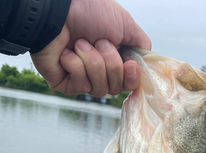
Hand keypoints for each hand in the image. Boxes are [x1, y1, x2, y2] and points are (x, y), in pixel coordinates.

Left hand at [31, 0, 150, 96]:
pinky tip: (66, 53)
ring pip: (100, 89)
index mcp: (113, 58)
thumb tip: (147, 63)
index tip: (130, 66)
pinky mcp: (65, 84)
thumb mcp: (125, 23)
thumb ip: (141, 43)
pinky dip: (76, 65)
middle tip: (99, 42)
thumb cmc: (89, 10)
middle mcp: (98, 71)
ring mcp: (81, 79)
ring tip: (80, 43)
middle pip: (115, 87)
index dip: (131, 78)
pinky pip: (81, 86)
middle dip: (110, 64)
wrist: (58, 10)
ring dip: (93, 62)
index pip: (128, 82)